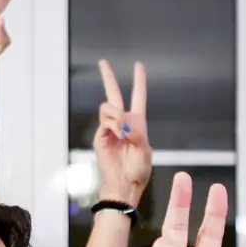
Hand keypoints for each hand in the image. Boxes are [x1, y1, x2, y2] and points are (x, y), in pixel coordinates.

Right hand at [93, 59, 151, 206]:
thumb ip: (135, 132)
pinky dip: (113, 126)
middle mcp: (122, 123)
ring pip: (108, 107)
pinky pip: (105, 121)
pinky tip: (118, 136)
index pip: (138, 97)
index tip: (138, 65)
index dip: (139, 81)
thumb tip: (122, 121)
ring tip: (122, 133)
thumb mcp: (144, 150)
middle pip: (114, 94)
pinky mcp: (100, 136)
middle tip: (103, 61)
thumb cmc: (138, 171)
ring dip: (117, 116)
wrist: (124, 185)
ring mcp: (109, 128)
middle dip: (108, 77)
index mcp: (137, 123)